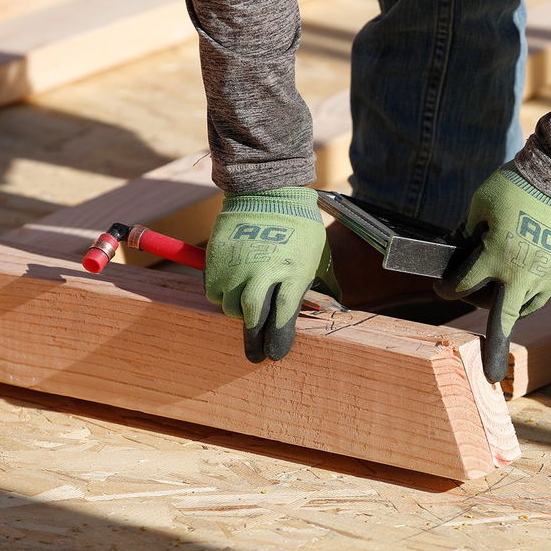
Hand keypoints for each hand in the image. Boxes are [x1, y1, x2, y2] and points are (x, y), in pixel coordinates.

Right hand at [205, 186, 338, 362]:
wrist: (267, 194)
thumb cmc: (299, 227)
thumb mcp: (317, 256)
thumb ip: (321, 284)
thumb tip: (334, 307)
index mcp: (292, 273)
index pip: (284, 317)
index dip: (279, 339)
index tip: (275, 354)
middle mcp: (262, 273)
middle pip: (254, 318)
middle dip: (254, 340)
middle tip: (255, 355)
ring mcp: (237, 267)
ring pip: (231, 307)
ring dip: (239, 313)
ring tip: (248, 309)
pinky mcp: (217, 260)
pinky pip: (215, 292)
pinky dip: (222, 295)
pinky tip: (234, 288)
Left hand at [435, 163, 550, 381]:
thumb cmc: (515, 187)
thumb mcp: (479, 206)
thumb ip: (467, 233)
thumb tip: (458, 250)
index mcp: (494, 257)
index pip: (462, 286)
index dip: (446, 289)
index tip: (441, 288)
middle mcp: (520, 273)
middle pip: (500, 318)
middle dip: (493, 346)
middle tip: (487, 359)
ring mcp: (544, 275)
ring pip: (522, 309)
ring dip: (505, 310)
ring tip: (494, 302)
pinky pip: (541, 297)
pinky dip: (527, 300)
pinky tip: (518, 296)